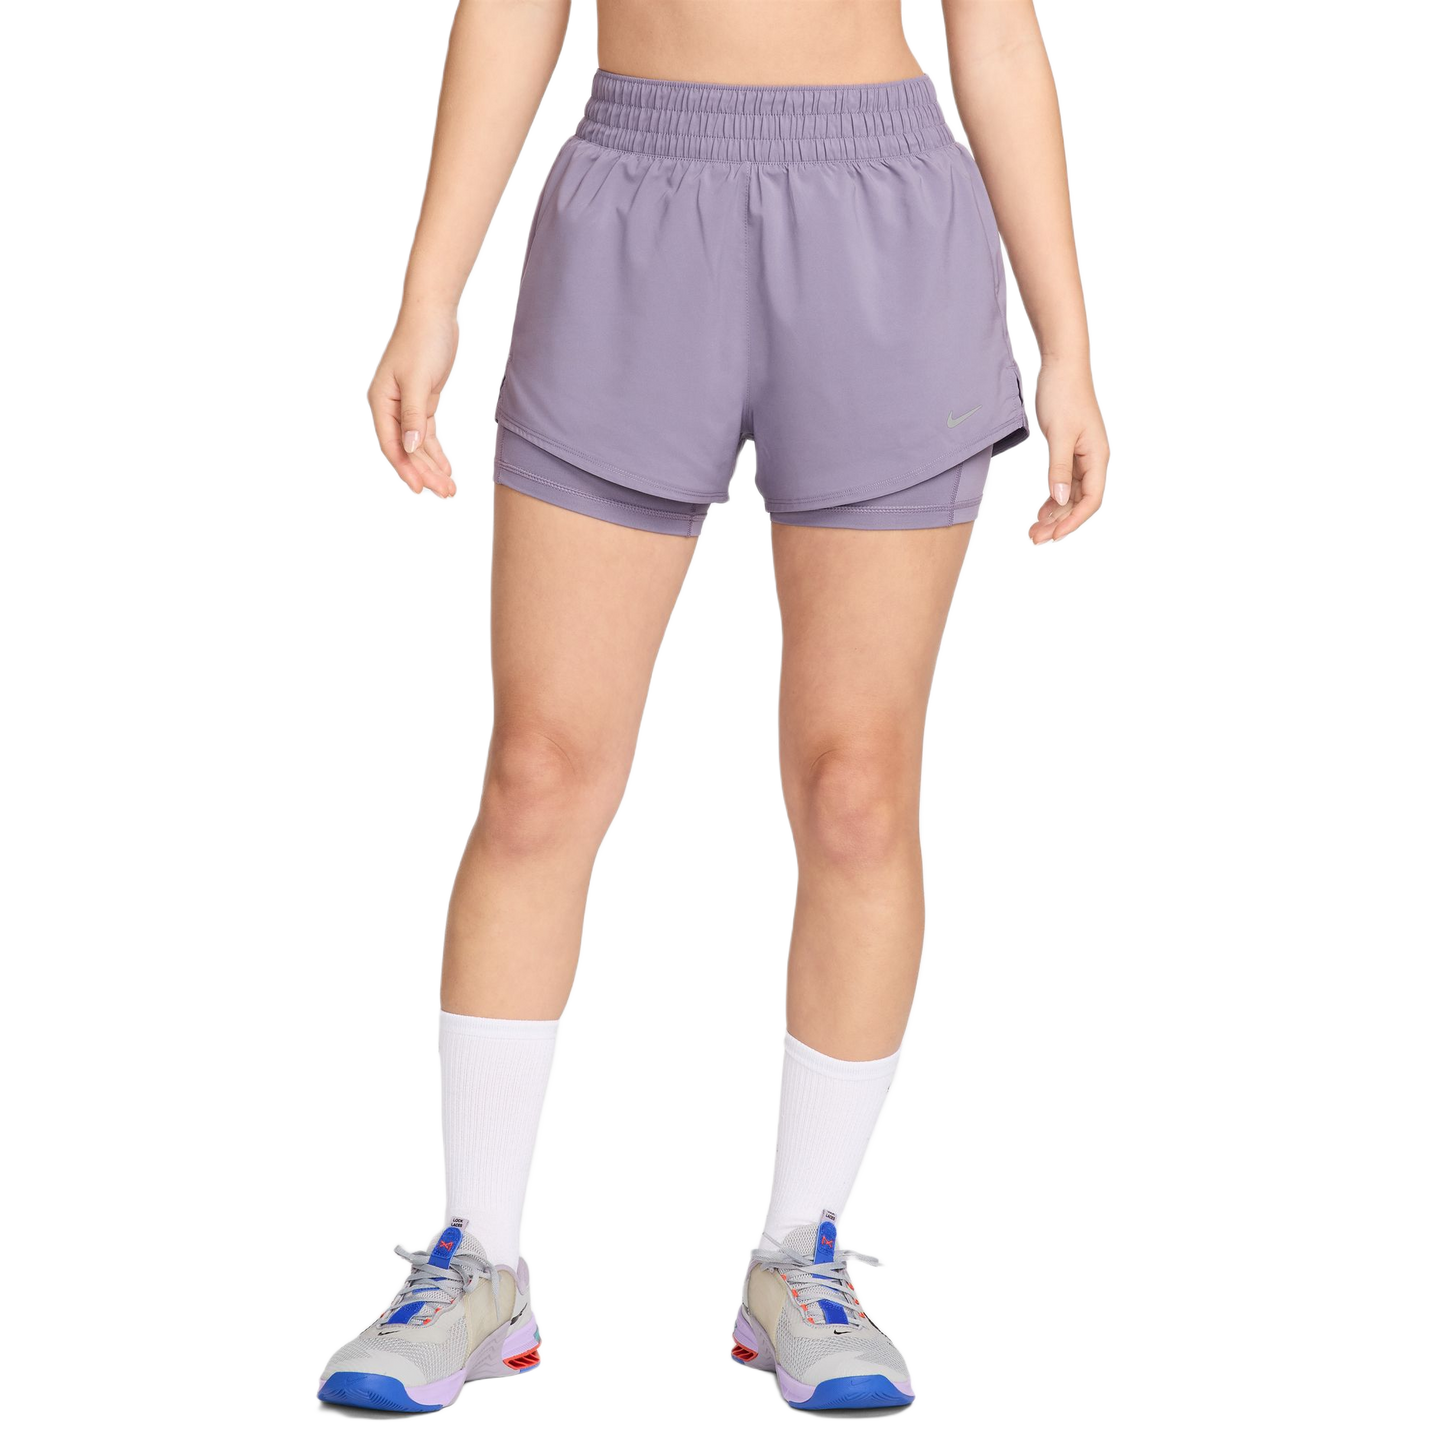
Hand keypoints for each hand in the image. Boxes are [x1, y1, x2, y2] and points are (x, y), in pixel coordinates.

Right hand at [365, 306, 460, 500]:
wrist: (432, 313)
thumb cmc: (422, 341)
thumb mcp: (419, 381)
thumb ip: (414, 416)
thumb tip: (408, 448)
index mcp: (381, 402)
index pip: (391, 445)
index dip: (406, 469)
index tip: (422, 490)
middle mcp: (390, 407)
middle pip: (406, 449)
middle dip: (425, 473)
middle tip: (446, 495)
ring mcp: (406, 405)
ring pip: (418, 444)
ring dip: (433, 466)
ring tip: (450, 489)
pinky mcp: (422, 400)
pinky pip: (427, 434)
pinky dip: (436, 451)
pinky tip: (446, 468)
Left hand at [1028, 359, 1109, 546]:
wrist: (1061, 365)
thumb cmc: (1063, 394)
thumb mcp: (1058, 434)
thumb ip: (1059, 469)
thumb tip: (1059, 501)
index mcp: (1097, 457)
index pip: (1090, 500)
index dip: (1073, 521)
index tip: (1053, 535)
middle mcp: (1093, 460)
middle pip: (1079, 502)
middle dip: (1059, 522)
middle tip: (1035, 539)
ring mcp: (1082, 456)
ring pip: (1070, 495)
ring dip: (1054, 514)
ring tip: (1033, 531)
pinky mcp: (1069, 451)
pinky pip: (1063, 482)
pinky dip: (1052, 498)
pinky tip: (1040, 511)